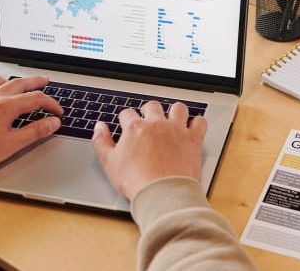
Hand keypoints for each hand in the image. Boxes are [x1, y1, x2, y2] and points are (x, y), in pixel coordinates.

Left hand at [0, 76, 62, 177]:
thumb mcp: (11, 145)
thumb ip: (35, 132)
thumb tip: (53, 123)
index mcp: (6, 106)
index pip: (37, 99)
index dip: (51, 104)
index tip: (58, 112)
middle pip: (20, 83)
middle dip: (36, 82)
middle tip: (46, 81)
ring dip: (13, 80)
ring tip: (20, 84)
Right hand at [91, 101, 207, 199]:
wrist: (162, 193)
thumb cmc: (137, 181)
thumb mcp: (109, 163)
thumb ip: (101, 142)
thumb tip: (99, 127)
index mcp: (135, 128)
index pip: (127, 113)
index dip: (126, 119)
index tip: (128, 125)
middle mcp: (156, 124)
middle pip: (152, 106)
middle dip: (149, 111)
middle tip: (149, 122)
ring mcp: (176, 130)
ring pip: (178, 108)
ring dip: (174, 112)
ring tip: (172, 120)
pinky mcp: (193, 139)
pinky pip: (199, 121)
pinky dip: (197, 123)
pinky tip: (192, 128)